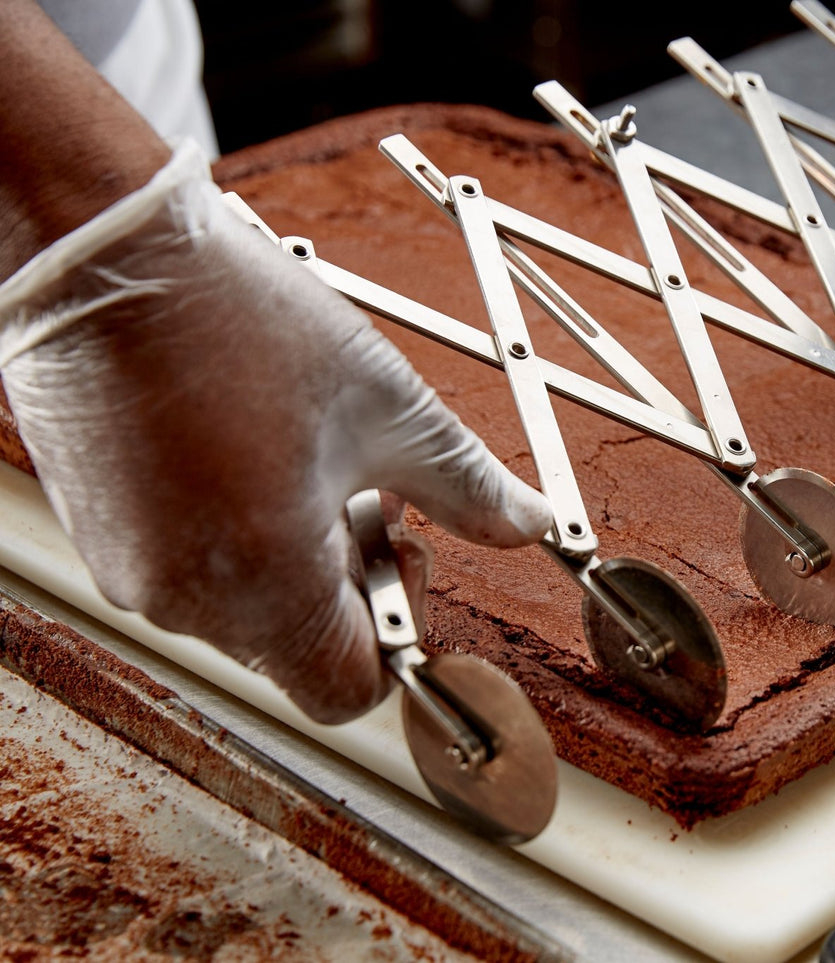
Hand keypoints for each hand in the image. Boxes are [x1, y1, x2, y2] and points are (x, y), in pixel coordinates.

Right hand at [0, 143, 551, 723]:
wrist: (101, 248)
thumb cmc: (239, 317)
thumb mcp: (387, 405)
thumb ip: (467, 486)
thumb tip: (530, 525)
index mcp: (264, 579)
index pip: (348, 690)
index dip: (398, 633)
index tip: (408, 550)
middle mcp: (184, 597)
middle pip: (300, 647)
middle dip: (354, 578)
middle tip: (370, 485)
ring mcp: (129, 569)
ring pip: (247, 608)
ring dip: (299, 553)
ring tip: (312, 457)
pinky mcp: (99, 533)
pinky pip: (190, 571)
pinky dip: (239, 535)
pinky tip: (258, 452)